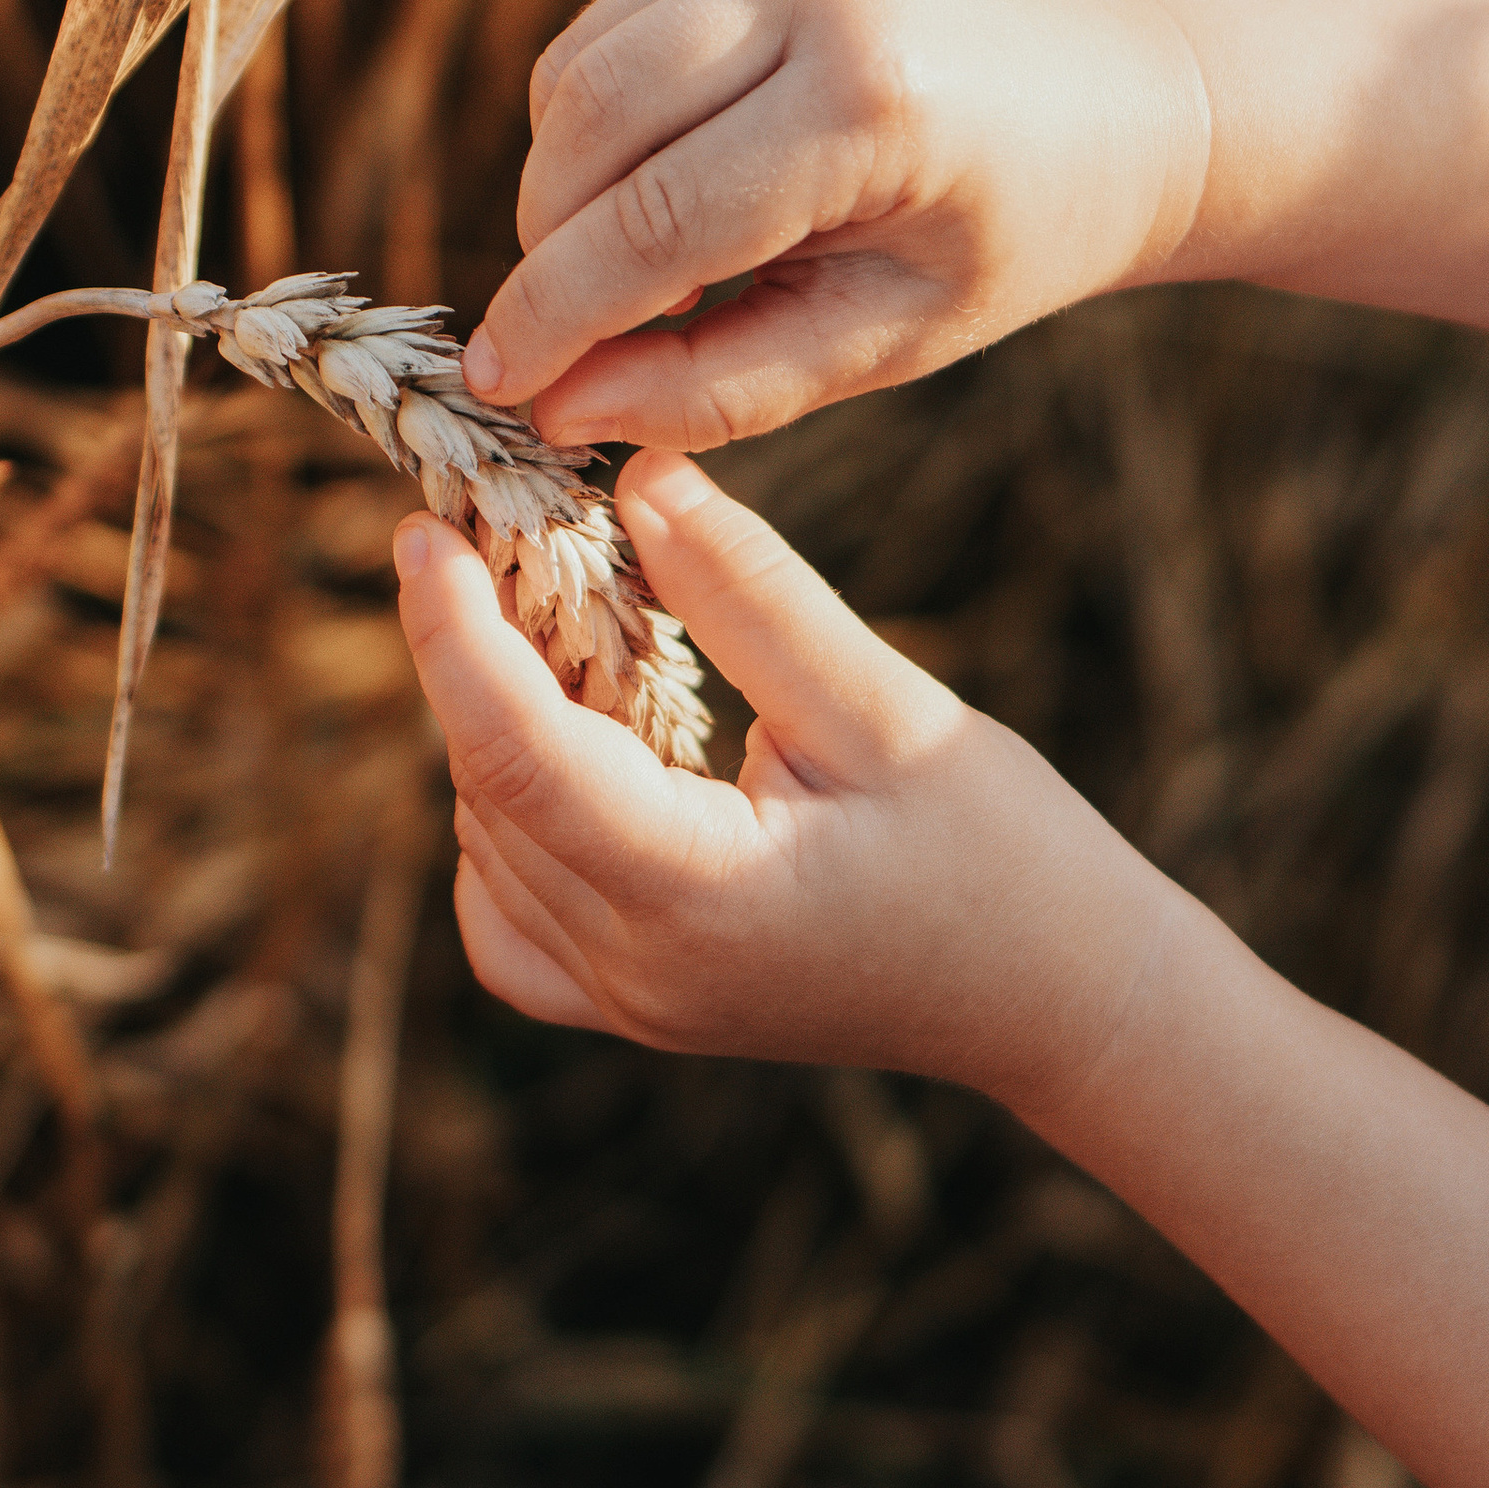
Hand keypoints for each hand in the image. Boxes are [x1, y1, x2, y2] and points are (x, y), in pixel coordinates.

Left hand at [393, 453, 1167, 1104]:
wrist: (1061, 999)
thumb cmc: (1001, 853)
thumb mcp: (887, 706)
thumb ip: (750, 594)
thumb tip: (636, 479)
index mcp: (696, 894)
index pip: (516, 755)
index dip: (452, 634)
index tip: (427, 529)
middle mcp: (639, 968)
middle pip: (490, 791)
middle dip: (477, 658)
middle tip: (511, 541)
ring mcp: (634, 1004)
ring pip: (490, 848)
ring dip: (500, 731)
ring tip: (566, 633)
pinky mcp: (644, 1008)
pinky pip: (514, 923)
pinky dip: (509, 830)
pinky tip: (575, 762)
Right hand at [462, 0, 1211, 448]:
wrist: (1115, 100)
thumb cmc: (1008, 240)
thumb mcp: (885, 340)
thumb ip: (720, 383)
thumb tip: (562, 407)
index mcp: (870, 102)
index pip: (654, 221)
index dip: (557, 316)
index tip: (496, 391)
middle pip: (592, 129)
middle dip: (549, 251)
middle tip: (565, 345)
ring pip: (579, 73)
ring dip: (564, 187)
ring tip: (635, 274)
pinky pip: (609, 32)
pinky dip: (597, 123)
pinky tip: (661, 190)